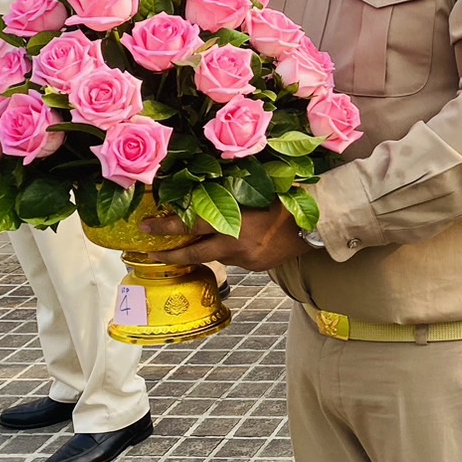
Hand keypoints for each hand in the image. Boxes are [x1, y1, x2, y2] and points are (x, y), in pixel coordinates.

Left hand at [142, 202, 309, 271]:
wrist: (317, 223)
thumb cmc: (286, 199)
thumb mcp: (253, 194)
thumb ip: (229, 201)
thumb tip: (203, 198)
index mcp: (233, 221)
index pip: (189, 225)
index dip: (165, 227)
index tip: (144, 227)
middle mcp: (235, 244)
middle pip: (193, 254)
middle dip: (169, 254)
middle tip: (149, 253)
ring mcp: (245, 258)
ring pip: (216, 256)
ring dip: (206, 250)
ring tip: (197, 243)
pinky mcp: (256, 267)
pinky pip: (236, 259)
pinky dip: (232, 251)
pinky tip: (242, 242)